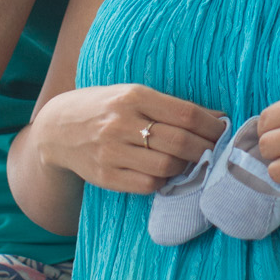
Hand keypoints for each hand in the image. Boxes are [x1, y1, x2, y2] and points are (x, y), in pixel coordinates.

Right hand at [32, 84, 225, 192]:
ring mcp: (112, 151)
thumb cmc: (105, 108)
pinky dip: (163, 180)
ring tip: (189, 161)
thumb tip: (216, 117)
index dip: (211, 125)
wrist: (58, 129)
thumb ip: (169, 106)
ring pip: (167, 166)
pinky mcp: (106, 176)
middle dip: (205, 148)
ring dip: (185, 166)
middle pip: (180, 142)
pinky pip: (148, 184)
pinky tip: (165, 172)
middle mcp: (121, 123)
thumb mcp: (133, 95)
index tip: (222, 129)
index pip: (185, 114)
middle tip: (214, 150)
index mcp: (133, 97)